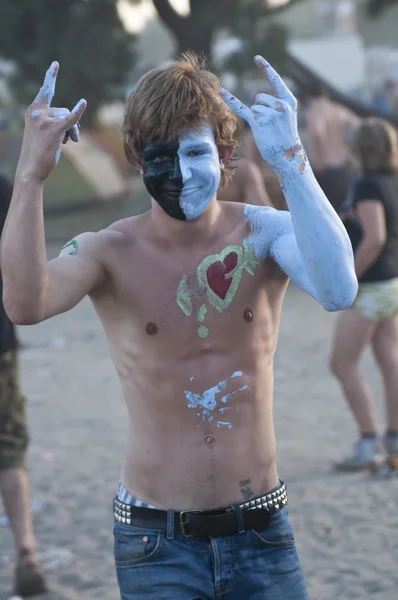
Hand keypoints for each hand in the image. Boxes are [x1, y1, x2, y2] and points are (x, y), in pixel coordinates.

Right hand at [17, 62, 86, 181]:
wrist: (31, 168)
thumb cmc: (38, 151)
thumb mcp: (44, 132)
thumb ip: (56, 122)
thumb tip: (74, 124)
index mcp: (33, 110)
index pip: (45, 91)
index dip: (51, 77)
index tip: (56, 64)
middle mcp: (37, 112)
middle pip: (63, 110)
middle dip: (70, 125)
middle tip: (71, 140)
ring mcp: (44, 120)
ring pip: (68, 118)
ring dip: (73, 132)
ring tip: (67, 144)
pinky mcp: (53, 130)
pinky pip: (70, 119)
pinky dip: (77, 112)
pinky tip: (83, 103)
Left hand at [220, 56, 300, 170]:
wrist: (288, 156)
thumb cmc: (286, 137)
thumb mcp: (287, 116)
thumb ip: (276, 104)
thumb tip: (257, 99)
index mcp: (289, 100)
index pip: (276, 80)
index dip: (265, 68)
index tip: (256, 57)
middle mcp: (280, 104)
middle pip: (260, 97)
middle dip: (261, 109)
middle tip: (270, 125)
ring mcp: (270, 113)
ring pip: (254, 107)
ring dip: (256, 118)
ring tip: (267, 130)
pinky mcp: (258, 123)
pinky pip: (242, 108)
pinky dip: (231, 100)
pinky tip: (221, 92)